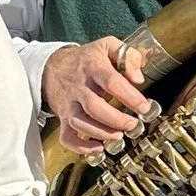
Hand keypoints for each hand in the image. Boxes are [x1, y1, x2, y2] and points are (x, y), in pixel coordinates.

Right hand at [44, 37, 150, 154]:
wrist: (51, 67)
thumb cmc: (85, 58)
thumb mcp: (107, 46)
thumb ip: (128, 56)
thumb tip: (138, 78)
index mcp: (92, 66)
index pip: (112, 82)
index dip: (130, 97)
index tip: (145, 108)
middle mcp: (79, 87)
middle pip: (95, 107)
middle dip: (117, 120)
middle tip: (133, 125)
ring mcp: (69, 104)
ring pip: (81, 123)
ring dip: (101, 133)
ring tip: (118, 136)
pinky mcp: (63, 117)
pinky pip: (66, 136)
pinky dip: (80, 147)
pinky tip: (97, 149)